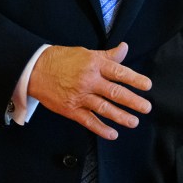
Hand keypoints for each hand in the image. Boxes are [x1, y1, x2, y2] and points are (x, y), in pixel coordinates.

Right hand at [28, 42, 151, 138]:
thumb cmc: (62, 59)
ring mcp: (80, 96)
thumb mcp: (86, 53)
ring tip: (134, 122)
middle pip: (115, 92)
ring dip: (121, 116)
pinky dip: (101, 128)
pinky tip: (112, 134)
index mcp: (94, 64)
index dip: (135, 79)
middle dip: (133, 101)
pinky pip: (88, 121)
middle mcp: (89, 81)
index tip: (147, 85)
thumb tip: (125, 48)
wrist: (35, 69)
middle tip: (146, 107)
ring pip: (104, 108)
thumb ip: (107, 55)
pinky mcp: (70, 109)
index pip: (119, 72)